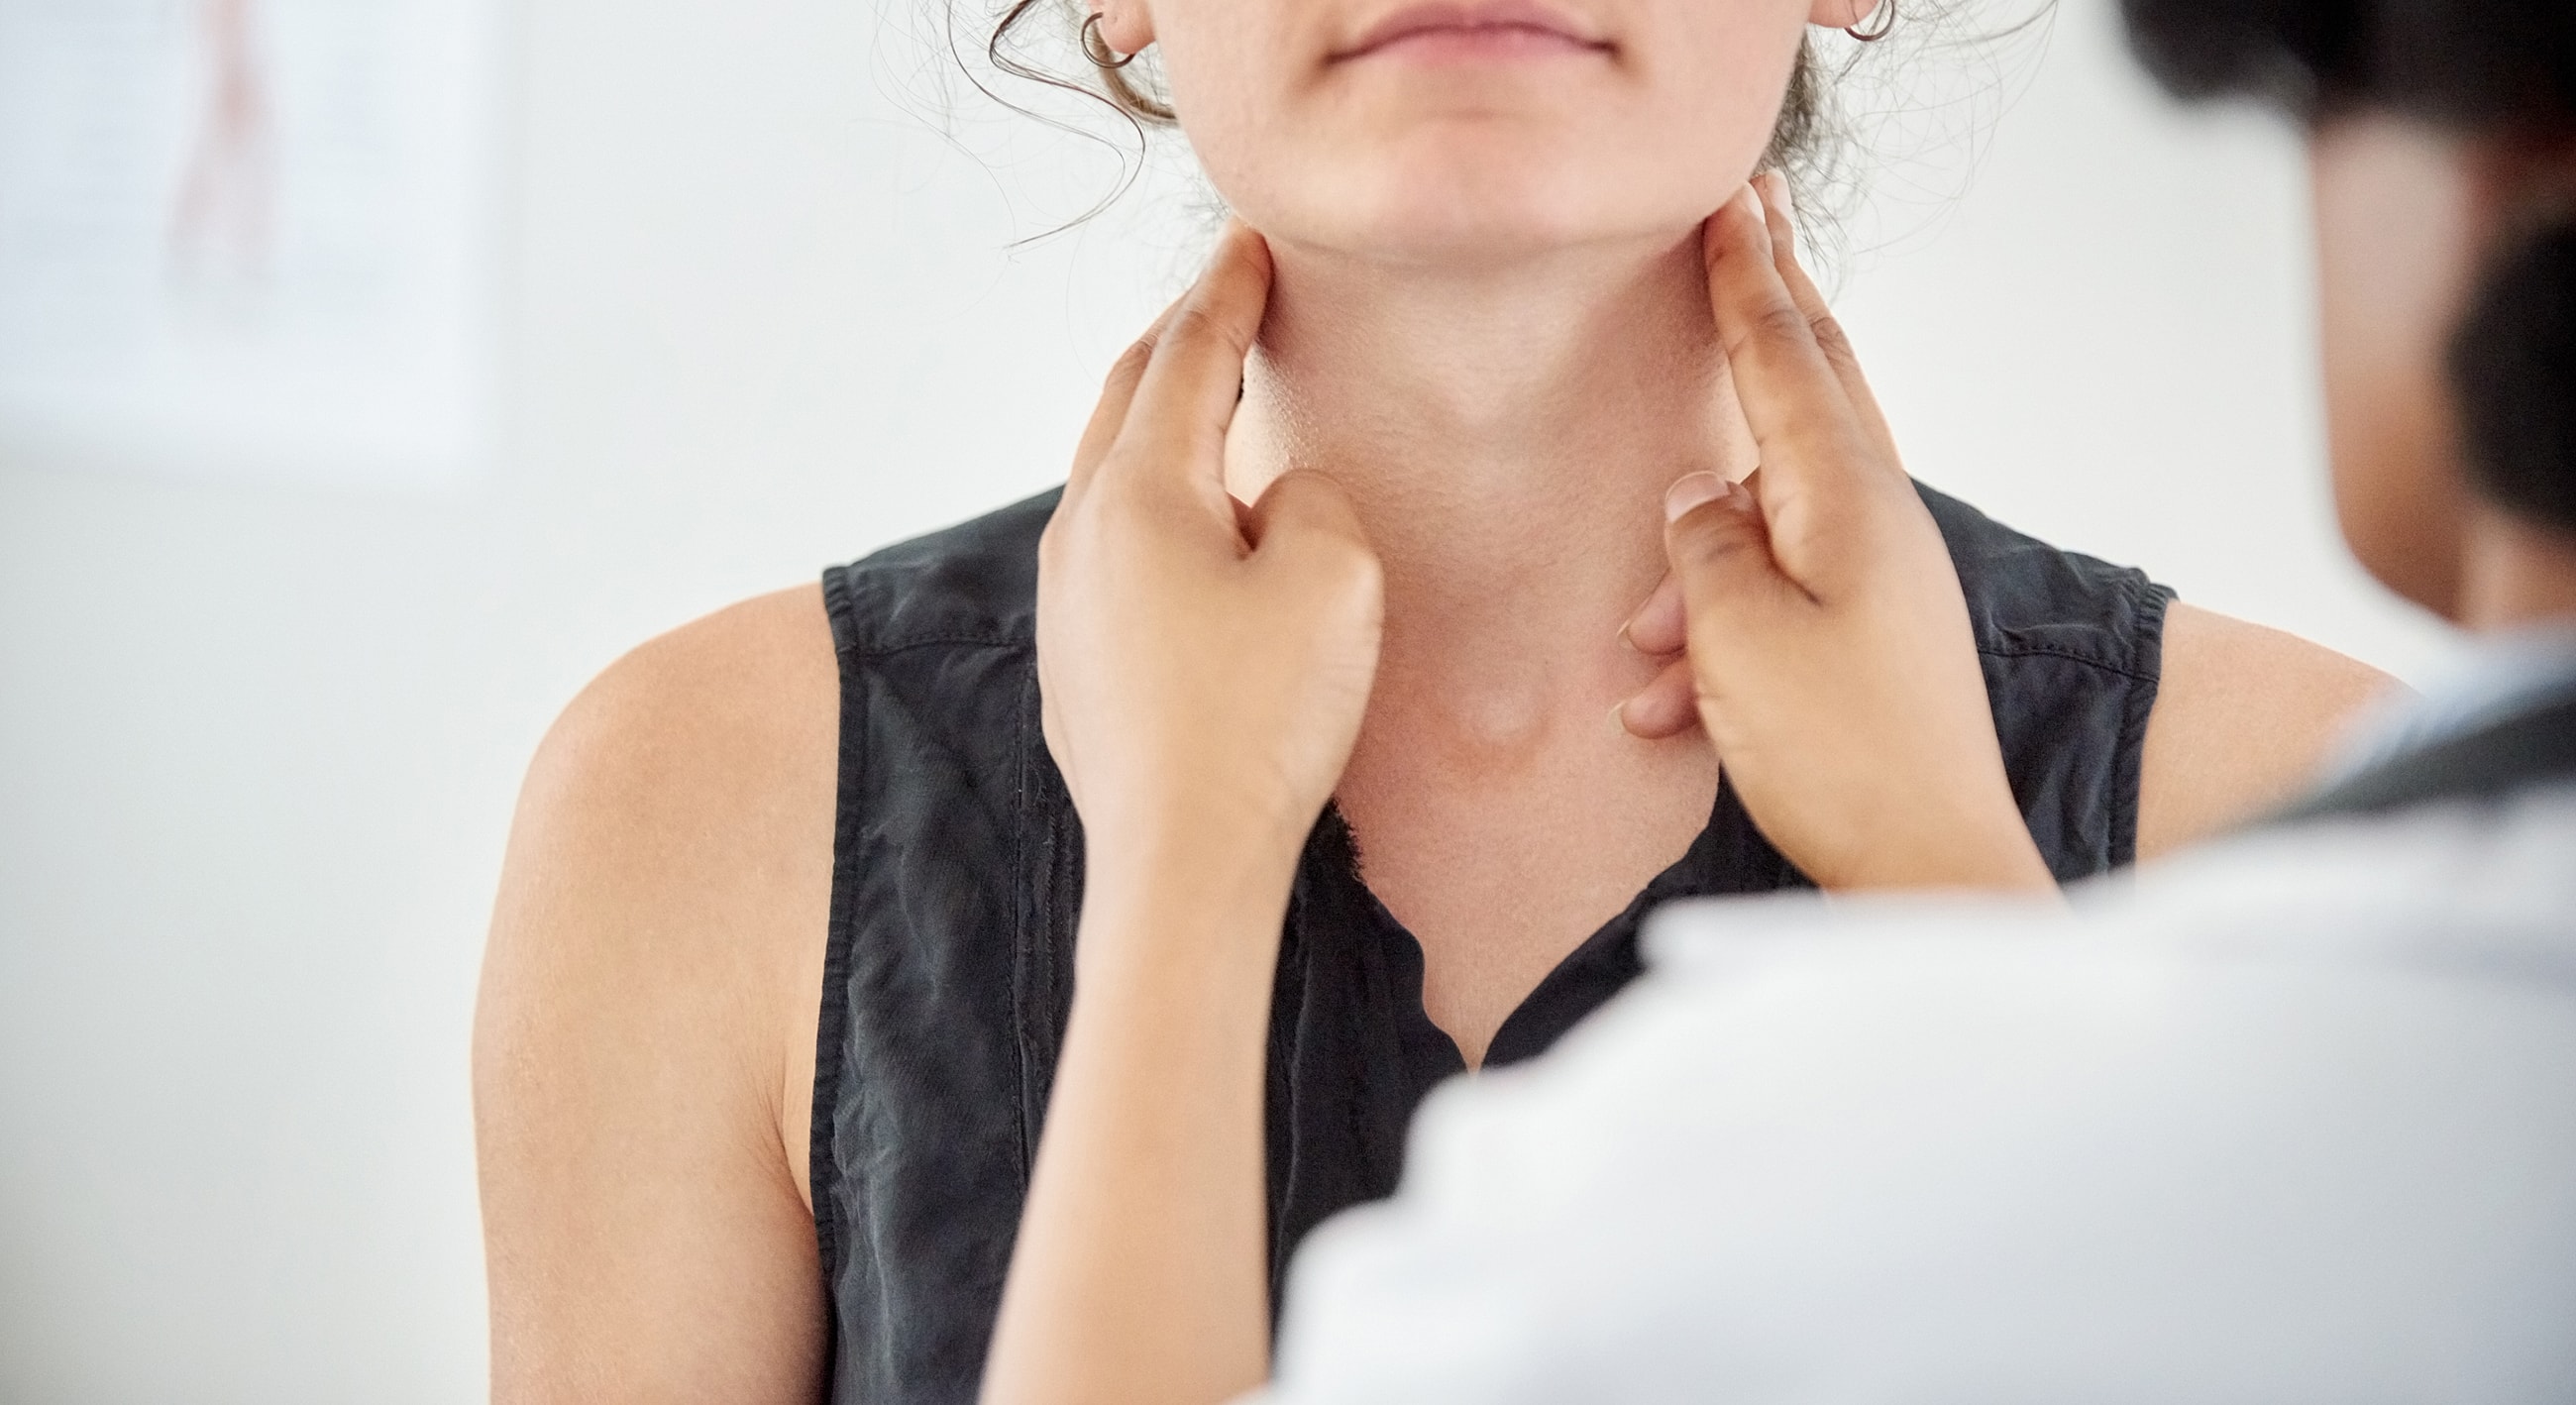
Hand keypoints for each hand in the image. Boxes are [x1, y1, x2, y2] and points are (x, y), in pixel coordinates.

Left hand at [1037, 223, 1385, 919]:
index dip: (1225, 293)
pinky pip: (1115, 553)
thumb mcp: (1332, 578)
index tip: (1248, 243)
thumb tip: (1272, 498)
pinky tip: (1192, 535)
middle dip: (1177, 342)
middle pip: (1125, 403)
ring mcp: (1067, 605)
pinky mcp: (1077, 667)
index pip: (1184, 358)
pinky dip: (1155, 507)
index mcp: (1136, 493)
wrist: (1181, 865)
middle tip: (1224, 299)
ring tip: (1208, 404)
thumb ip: (1311, 499)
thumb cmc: (1258, 723)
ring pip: (1111, 479)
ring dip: (1160, 426)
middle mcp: (1079, 535)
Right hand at [1618, 178, 2051, 893]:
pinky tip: (1663, 706)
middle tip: (1753, 222)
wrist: (1929, 867)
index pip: (1786, 355)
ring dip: (1698, 561)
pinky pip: (1777, 594)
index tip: (1732, 202)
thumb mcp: (1738, 640)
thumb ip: (1704, 549)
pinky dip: (1716, 632)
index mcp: (1847, 498)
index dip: (1747, 277)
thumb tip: (1696, 495)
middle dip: (1772, 309)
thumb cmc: (1843, 756)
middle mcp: (1876, 520)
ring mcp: (1882, 575)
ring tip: (1645, 647)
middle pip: (1814, 388)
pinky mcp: (1873, 633)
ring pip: (1773, 512)